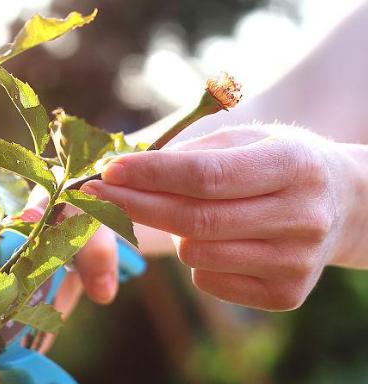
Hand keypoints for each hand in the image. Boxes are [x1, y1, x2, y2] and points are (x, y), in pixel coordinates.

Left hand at [81, 124, 366, 310]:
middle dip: (135, 206)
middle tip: (97, 195)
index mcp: (292, 166)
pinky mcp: (286, 295)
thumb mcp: (247, 141)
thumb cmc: (278, 164)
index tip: (108, 170)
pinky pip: (208, 280)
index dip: (151, 175)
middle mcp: (302, 217)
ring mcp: (296, 262)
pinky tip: (222, 241)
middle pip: (196, 220)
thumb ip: (192, 155)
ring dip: (175, 233)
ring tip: (196, 214)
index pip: (207, 176)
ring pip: (196, 253)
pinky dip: (197, 259)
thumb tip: (127, 172)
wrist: (340, 205)